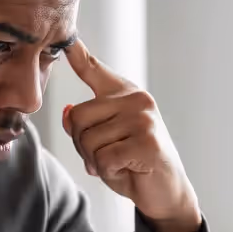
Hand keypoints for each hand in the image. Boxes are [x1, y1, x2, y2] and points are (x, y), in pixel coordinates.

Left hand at [63, 40, 201, 231]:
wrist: (165, 191)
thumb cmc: (133, 164)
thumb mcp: (104, 141)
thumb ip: (86, 125)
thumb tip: (68, 113)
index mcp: (125, 94)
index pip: (94, 70)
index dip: (78, 55)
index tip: (67, 39)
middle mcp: (136, 100)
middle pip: (79, 117)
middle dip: (83, 145)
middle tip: (105, 157)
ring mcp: (143, 119)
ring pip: (89, 141)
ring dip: (97, 162)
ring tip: (120, 163)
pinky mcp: (147, 142)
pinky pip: (104, 158)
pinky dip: (108, 172)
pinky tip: (129, 170)